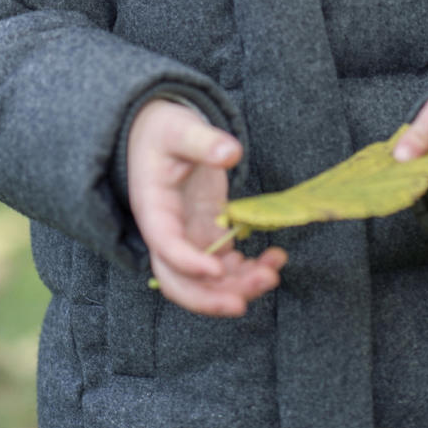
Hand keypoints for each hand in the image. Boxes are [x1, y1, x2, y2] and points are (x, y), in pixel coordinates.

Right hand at [127, 99, 286, 315]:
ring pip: (206, 282)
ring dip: (237, 287)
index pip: (165, 246)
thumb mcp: (179, 128)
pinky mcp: (207, 235)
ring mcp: (188, 238)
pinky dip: (248, 271)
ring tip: (271, 274)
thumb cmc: (164, 129)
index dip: (189, 263)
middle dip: (211, 297)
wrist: (159, 132)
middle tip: (246, 298)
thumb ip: (203, 142)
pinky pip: (225, 267)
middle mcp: (167, 233)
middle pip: (180, 281)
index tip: (218, 270)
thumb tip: (231, 153)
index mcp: (153, 209)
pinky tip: (273, 259)